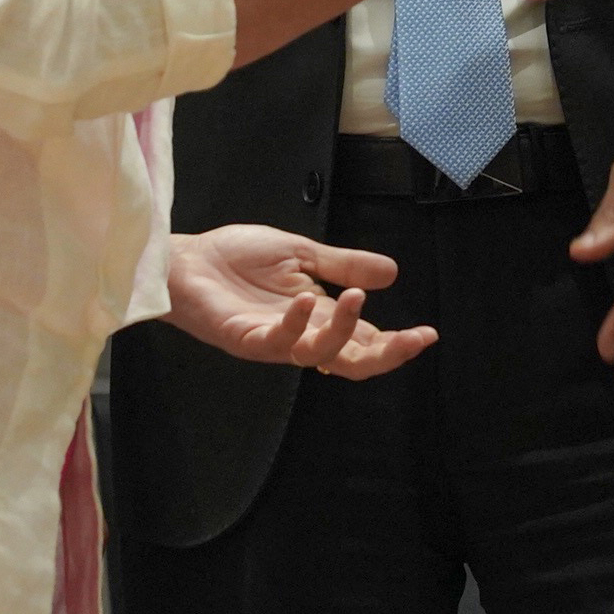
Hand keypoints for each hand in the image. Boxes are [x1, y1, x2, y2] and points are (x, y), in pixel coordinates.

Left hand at [164, 225, 438, 378]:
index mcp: (316, 316)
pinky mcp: (244, 338)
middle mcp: (299, 335)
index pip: (364, 339)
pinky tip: (307, 301)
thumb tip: (392, 275)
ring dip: (345, 331)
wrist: (184, 257)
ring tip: (357, 299)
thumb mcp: (301, 253)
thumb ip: (344, 266)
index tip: (429, 334)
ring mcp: (272, 341)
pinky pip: (277, 342)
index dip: (397, 342)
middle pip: (351, 361)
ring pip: (320, 355)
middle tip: (416, 339)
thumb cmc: (234, 256)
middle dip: (387, 354)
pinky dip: (296, 324)